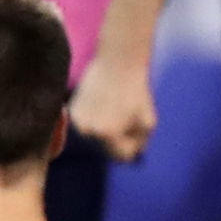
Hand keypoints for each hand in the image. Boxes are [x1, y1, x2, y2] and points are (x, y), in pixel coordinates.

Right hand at [71, 42, 158, 162]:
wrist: (117, 65)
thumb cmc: (136, 92)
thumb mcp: (148, 122)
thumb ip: (141, 142)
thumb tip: (134, 155)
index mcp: (108, 135)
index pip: (121, 156)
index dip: (132, 146)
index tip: (136, 132)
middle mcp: (89, 132)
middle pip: (107, 148)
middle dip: (118, 139)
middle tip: (126, 118)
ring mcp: (78, 122)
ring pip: (95, 137)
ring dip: (105, 130)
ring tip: (115, 109)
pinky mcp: (72, 112)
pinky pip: (87, 125)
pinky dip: (95, 120)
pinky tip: (103, 104)